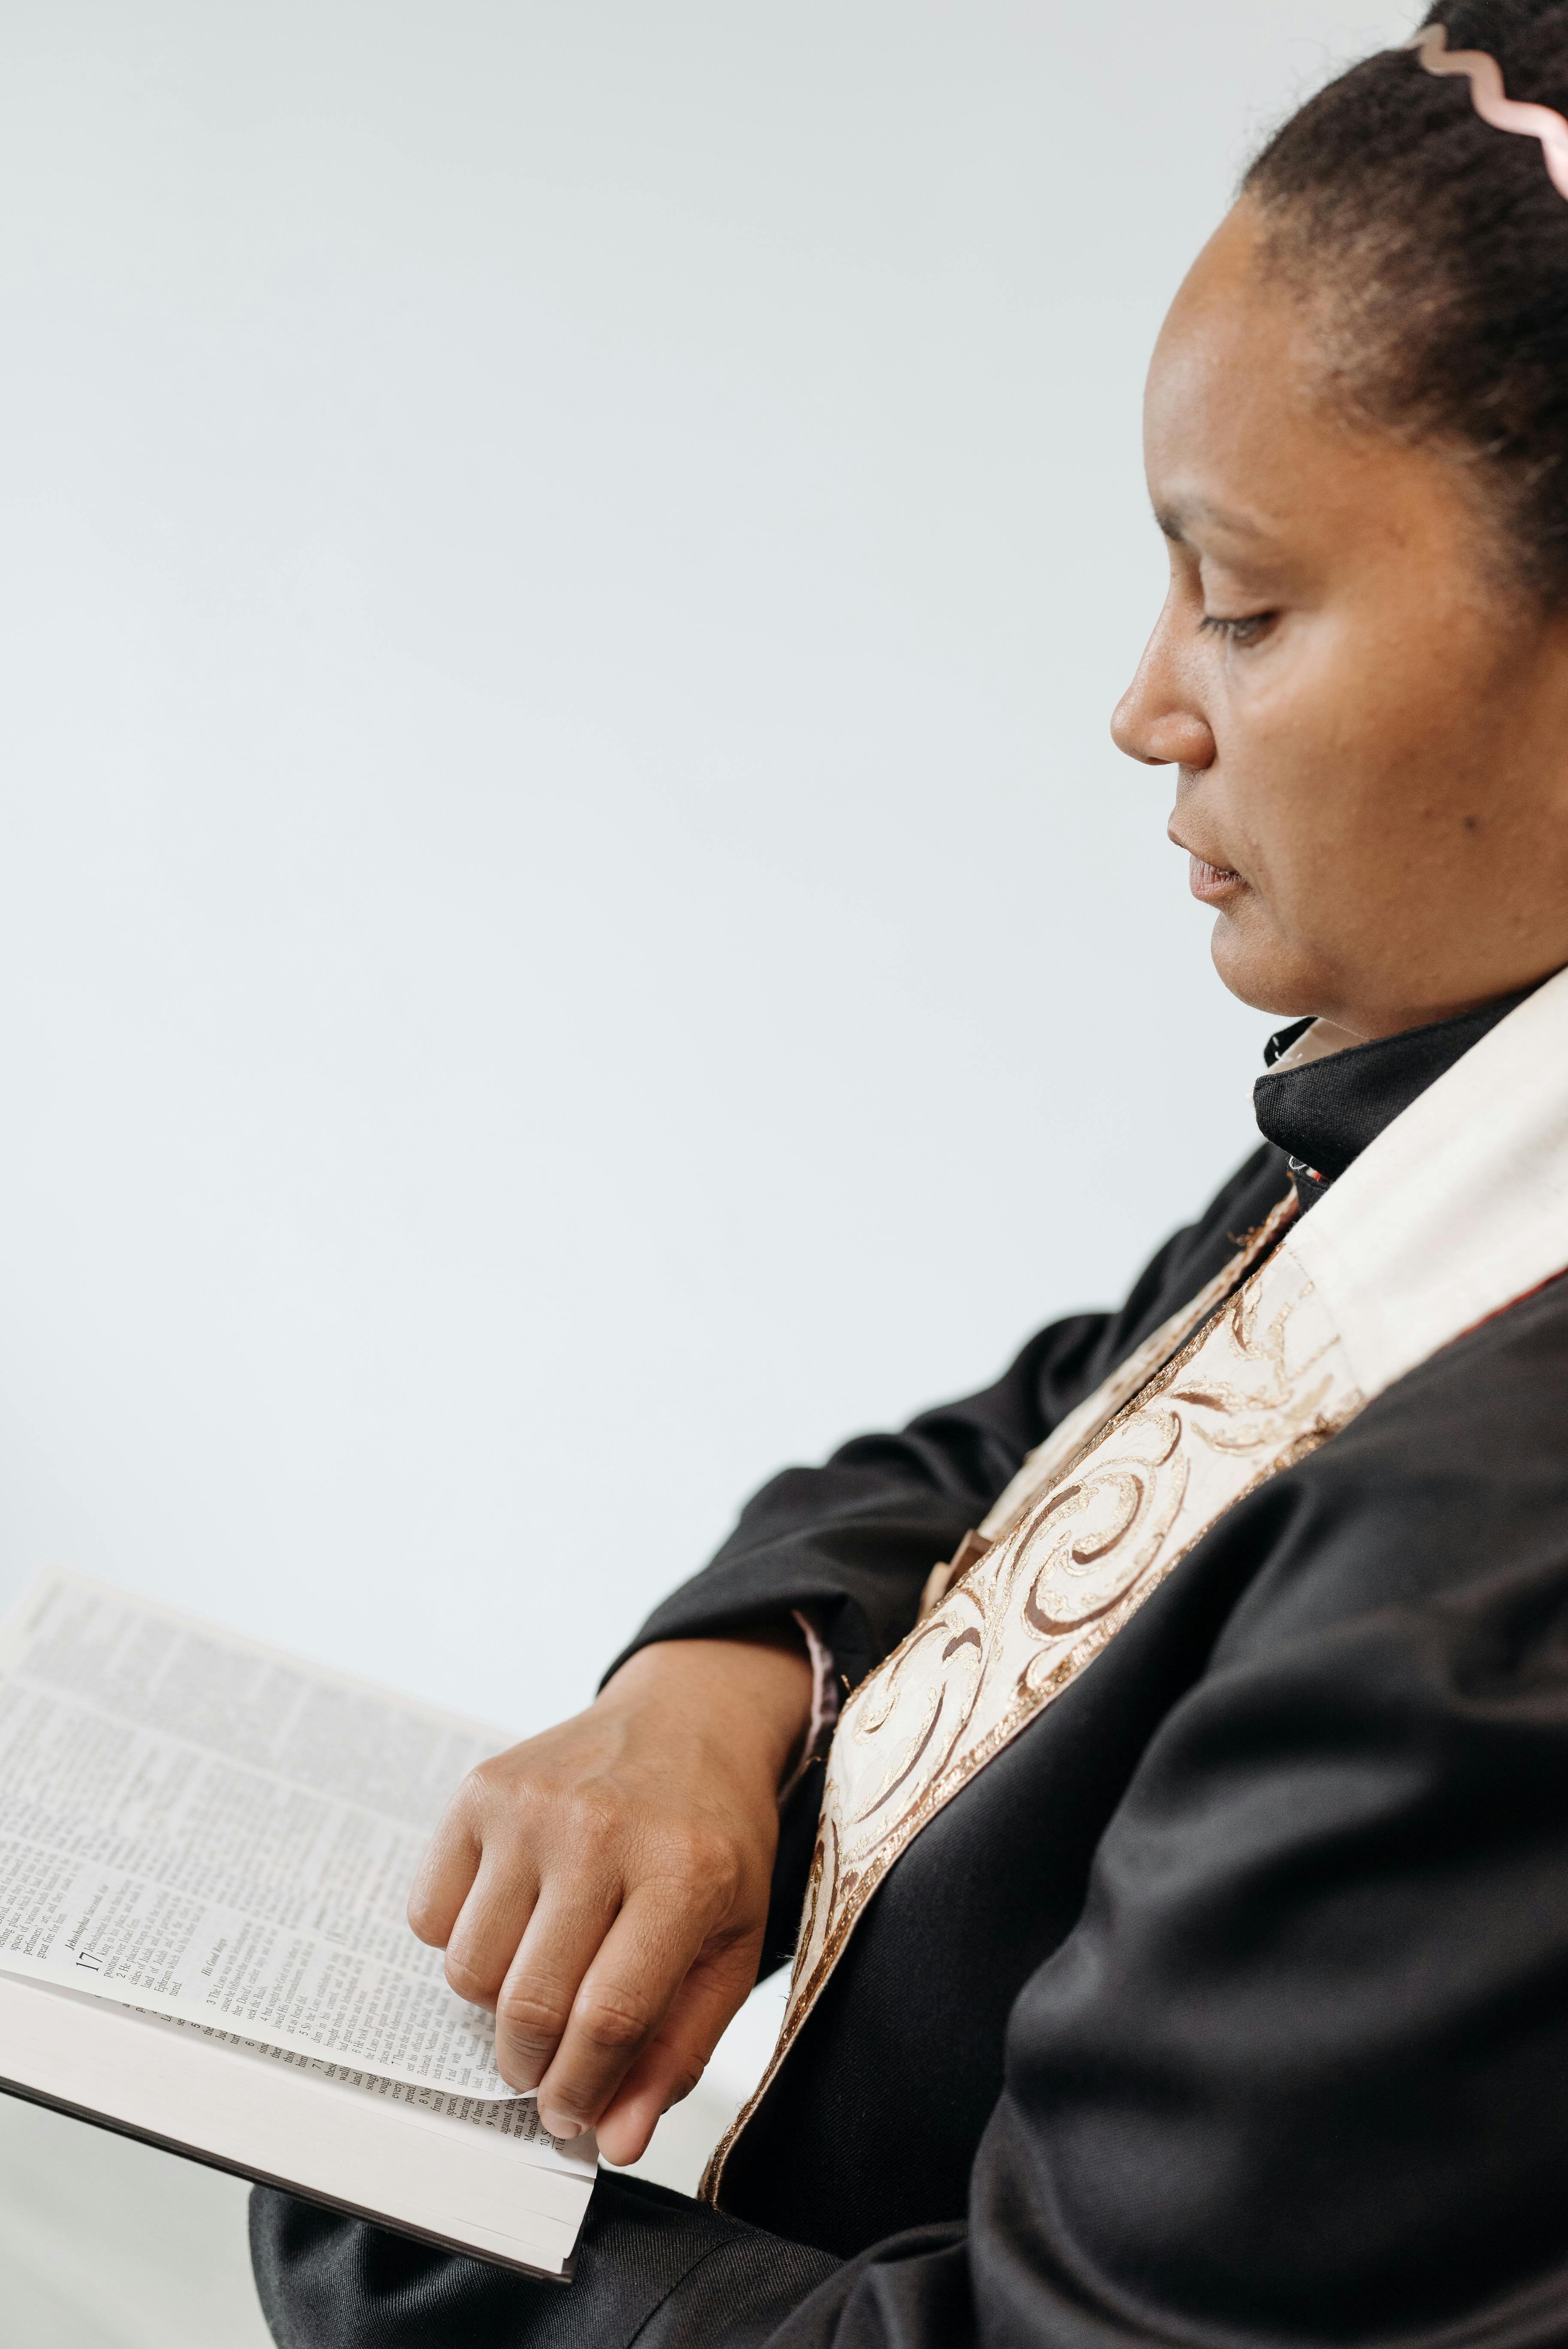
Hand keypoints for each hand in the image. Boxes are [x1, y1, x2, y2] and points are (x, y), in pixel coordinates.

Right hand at [407, 1631, 813, 2164]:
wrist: (691, 1718)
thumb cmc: (714, 1841)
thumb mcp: (730, 1945)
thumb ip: (677, 2051)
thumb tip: (615, 2141)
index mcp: (682, 1873)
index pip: (608, 2021)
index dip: (581, 2093)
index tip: (573, 2117)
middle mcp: (601, 1831)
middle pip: (527, 2006)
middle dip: (530, 2066)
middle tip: (548, 2064)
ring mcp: (533, 1805)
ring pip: (468, 1970)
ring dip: (494, 2003)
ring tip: (540, 1974)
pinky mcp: (481, 1787)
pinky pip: (429, 1914)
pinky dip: (459, 1939)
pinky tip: (512, 1914)